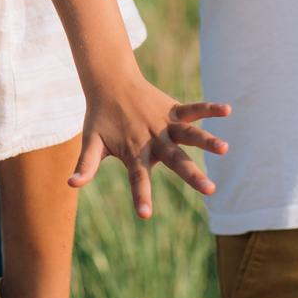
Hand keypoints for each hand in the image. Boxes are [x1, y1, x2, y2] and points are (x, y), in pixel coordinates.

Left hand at [69, 67, 229, 218]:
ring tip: (224, 149)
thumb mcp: (91, 142)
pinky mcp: (172, 109)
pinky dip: (209, 109)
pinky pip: (193, 108)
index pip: (136, 178)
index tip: (145, 215)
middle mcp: (153, 139)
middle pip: (174, 159)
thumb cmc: (100, 117)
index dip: (140, 196)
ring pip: (188, 133)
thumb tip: (71, 185)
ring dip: (206, 140)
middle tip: (210, 191)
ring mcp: (164, 123)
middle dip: (192, 175)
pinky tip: (227, 110)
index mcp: (134, 152)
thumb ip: (86, 165)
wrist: (109, 82)